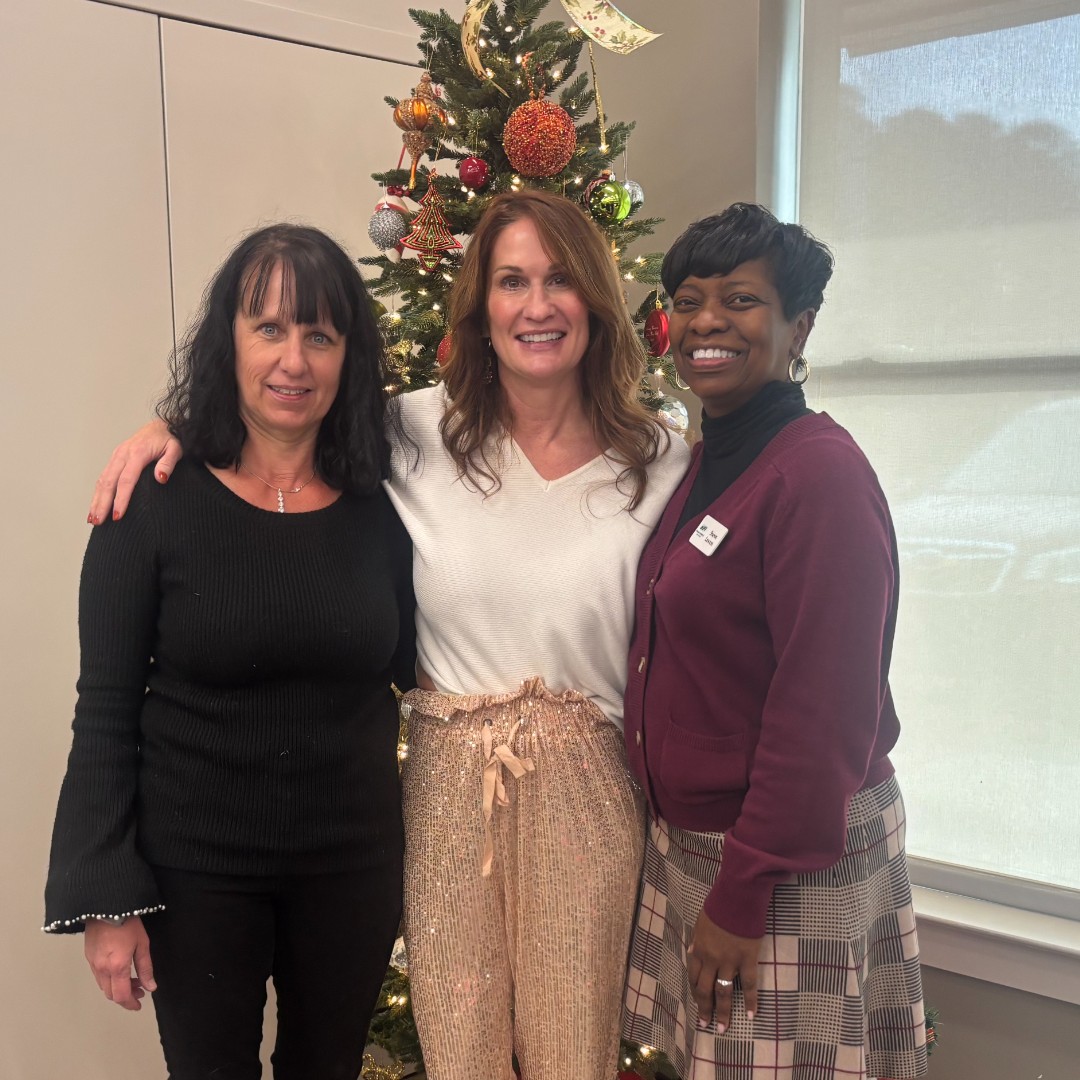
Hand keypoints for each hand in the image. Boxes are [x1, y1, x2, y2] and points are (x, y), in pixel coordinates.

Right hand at [84, 917, 156, 1010]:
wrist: (107, 907)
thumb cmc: (128, 923)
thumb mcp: (142, 944)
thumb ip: (145, 967)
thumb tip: (151, 986)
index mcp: (117, 967)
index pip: (122, 995)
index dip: (130, 1004)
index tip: (139, 1005)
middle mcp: (102, 969)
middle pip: (111, 994)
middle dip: (125, 996)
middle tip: (140, 990)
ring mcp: (93, 964)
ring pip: (103, 986)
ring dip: (117, 988)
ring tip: (133, 980)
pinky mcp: (88, 957)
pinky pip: (98, 976)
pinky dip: (109, 980)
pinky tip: (119, 971)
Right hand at [89, 419, 180, 523]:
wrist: (163, 426)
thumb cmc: (171, 439)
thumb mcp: (176, 449)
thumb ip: (169, 463)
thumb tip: (161, 477)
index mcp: (137, 453)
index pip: (126, 480)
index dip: (121, 499)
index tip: (118, 515)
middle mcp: (123, 454)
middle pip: (109, 482)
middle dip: (103, 503)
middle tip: (99, 522)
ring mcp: (117, 455)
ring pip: (102, 480)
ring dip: (96, 500)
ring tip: (93, 519)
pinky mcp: (115, 458)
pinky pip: (103, 476)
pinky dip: (98, 492)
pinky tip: (96, 505)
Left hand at [686, 908, 760, 1033]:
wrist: (736, 896)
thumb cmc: (718, 906)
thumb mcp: (701, 922)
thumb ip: (698, 940)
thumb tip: (692, 953)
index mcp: (699, 949)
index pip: (693, 977)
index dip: (695, 992)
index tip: (697, 1004)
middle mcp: (712, 959)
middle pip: (705, 989)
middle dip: (705, 1009)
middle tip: (706, 1025)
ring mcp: (730, 961)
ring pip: (724, 992)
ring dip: (723, 1012)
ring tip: (723, 1029)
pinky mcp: (748, 959)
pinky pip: (749, 984)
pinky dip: (751, 1001)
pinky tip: (752, 1015)